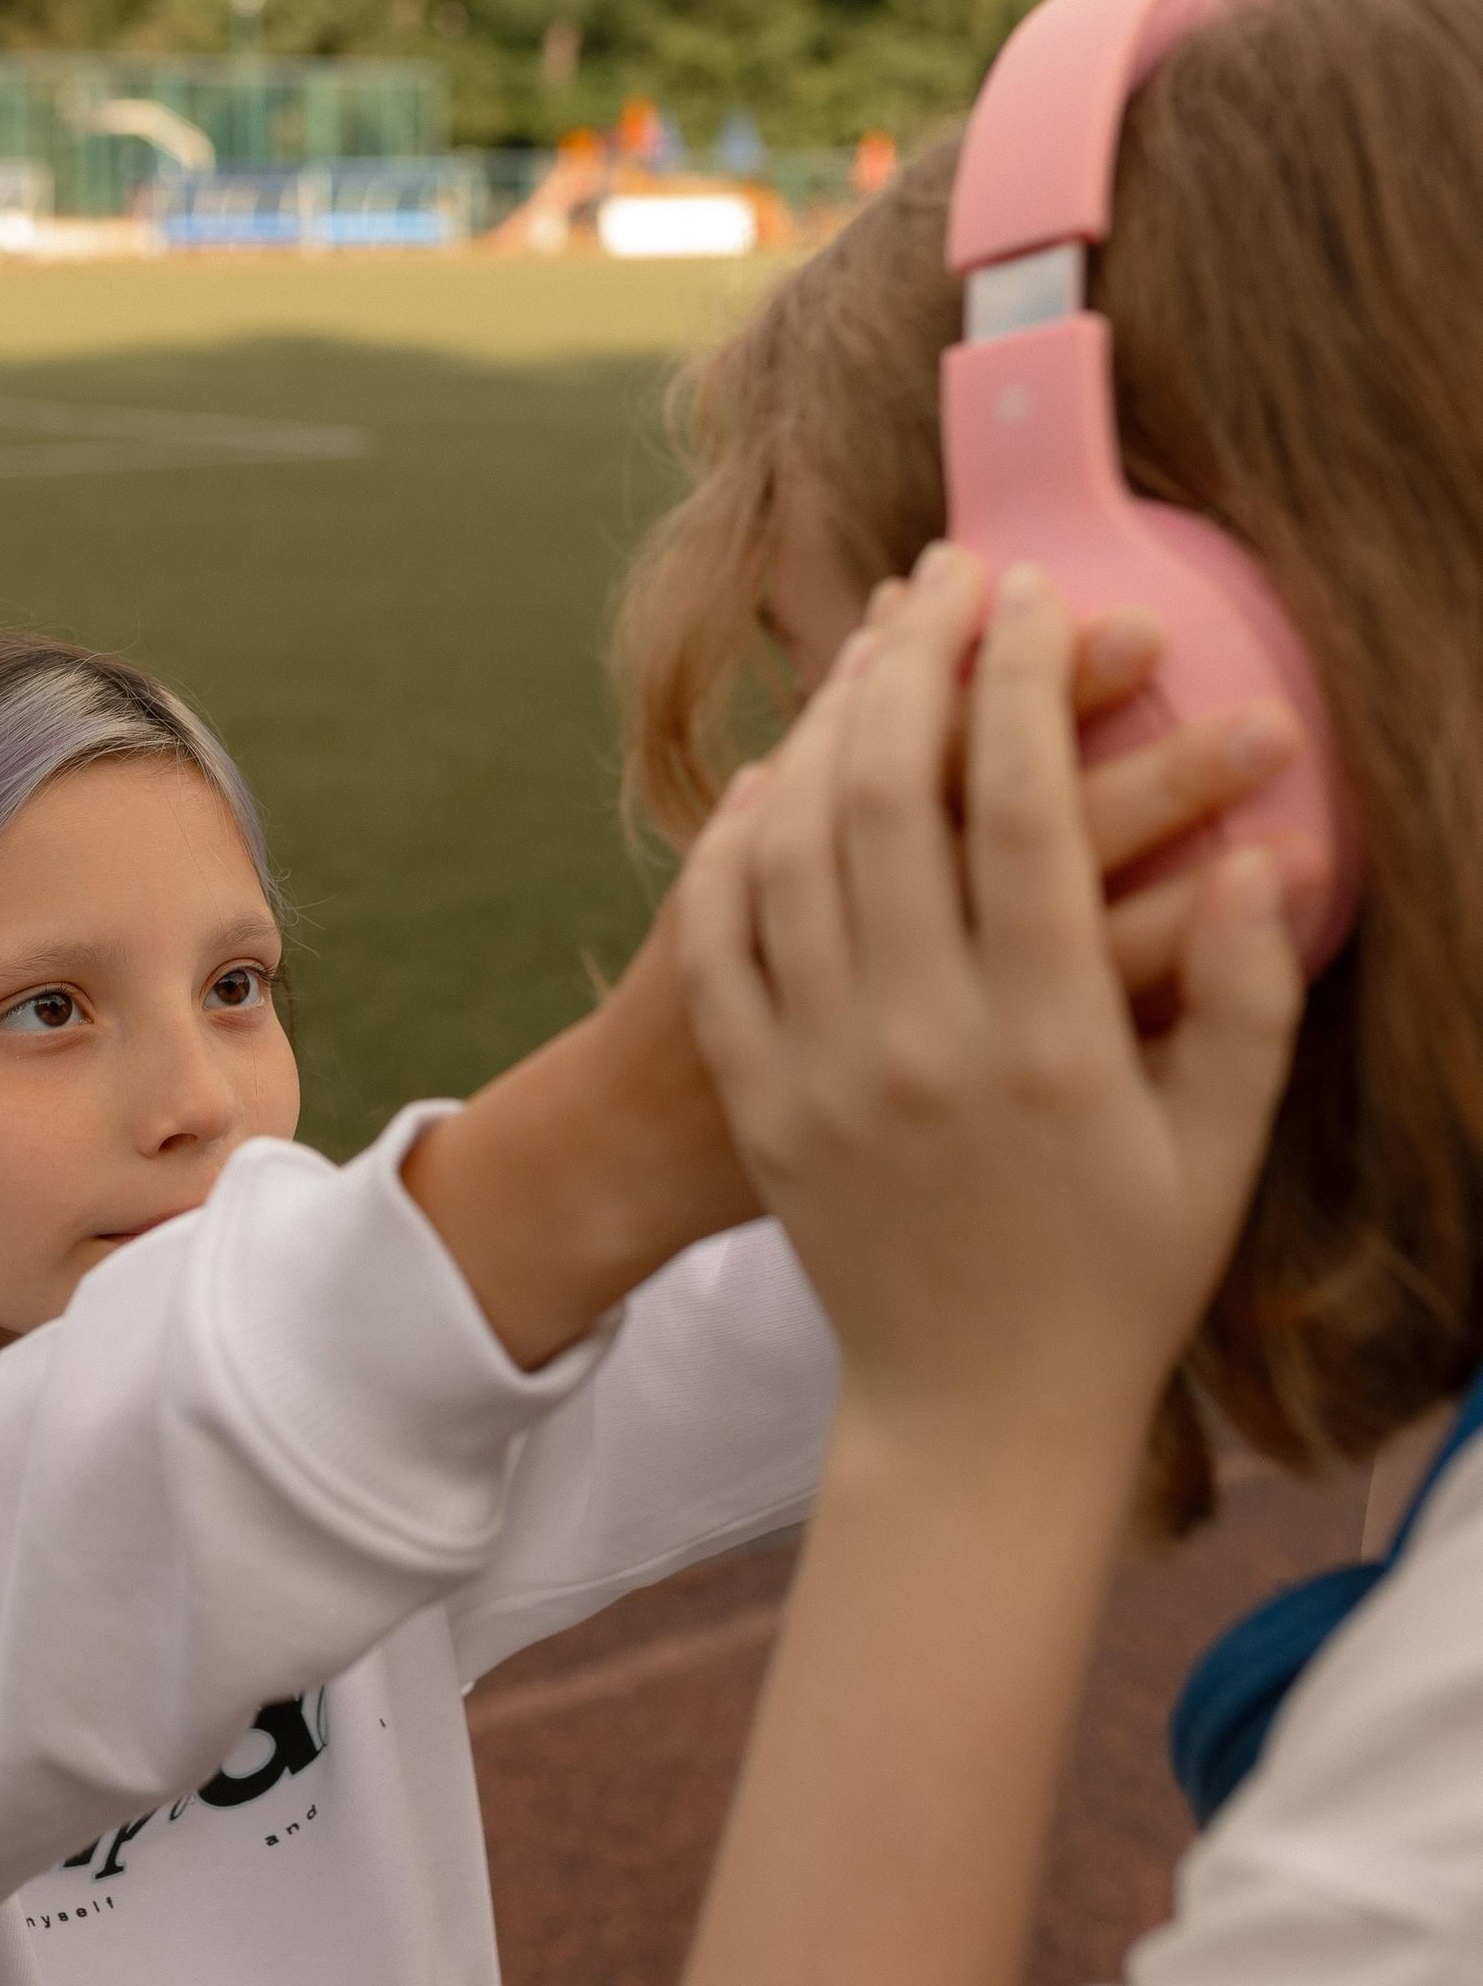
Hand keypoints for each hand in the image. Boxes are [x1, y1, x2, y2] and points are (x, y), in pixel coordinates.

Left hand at [676, 550, 1302, 1473]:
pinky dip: (737, 842)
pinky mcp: (757, 1098)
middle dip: (920, 658)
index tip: (1034, 594)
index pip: (1025, 812)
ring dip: (829, 721)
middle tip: (948, 573)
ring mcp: (820, 1069)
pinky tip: (770, 776)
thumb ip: (1246, 1004)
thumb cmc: (1120, 1277)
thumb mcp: (1217, 1153)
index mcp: (1047, 1043)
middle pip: (894, 795)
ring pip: (796, 844)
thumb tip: (1264, 857)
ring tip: (871, 643)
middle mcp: (919, 1041)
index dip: (1024, 681)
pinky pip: (721, 938)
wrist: (975, 1411)